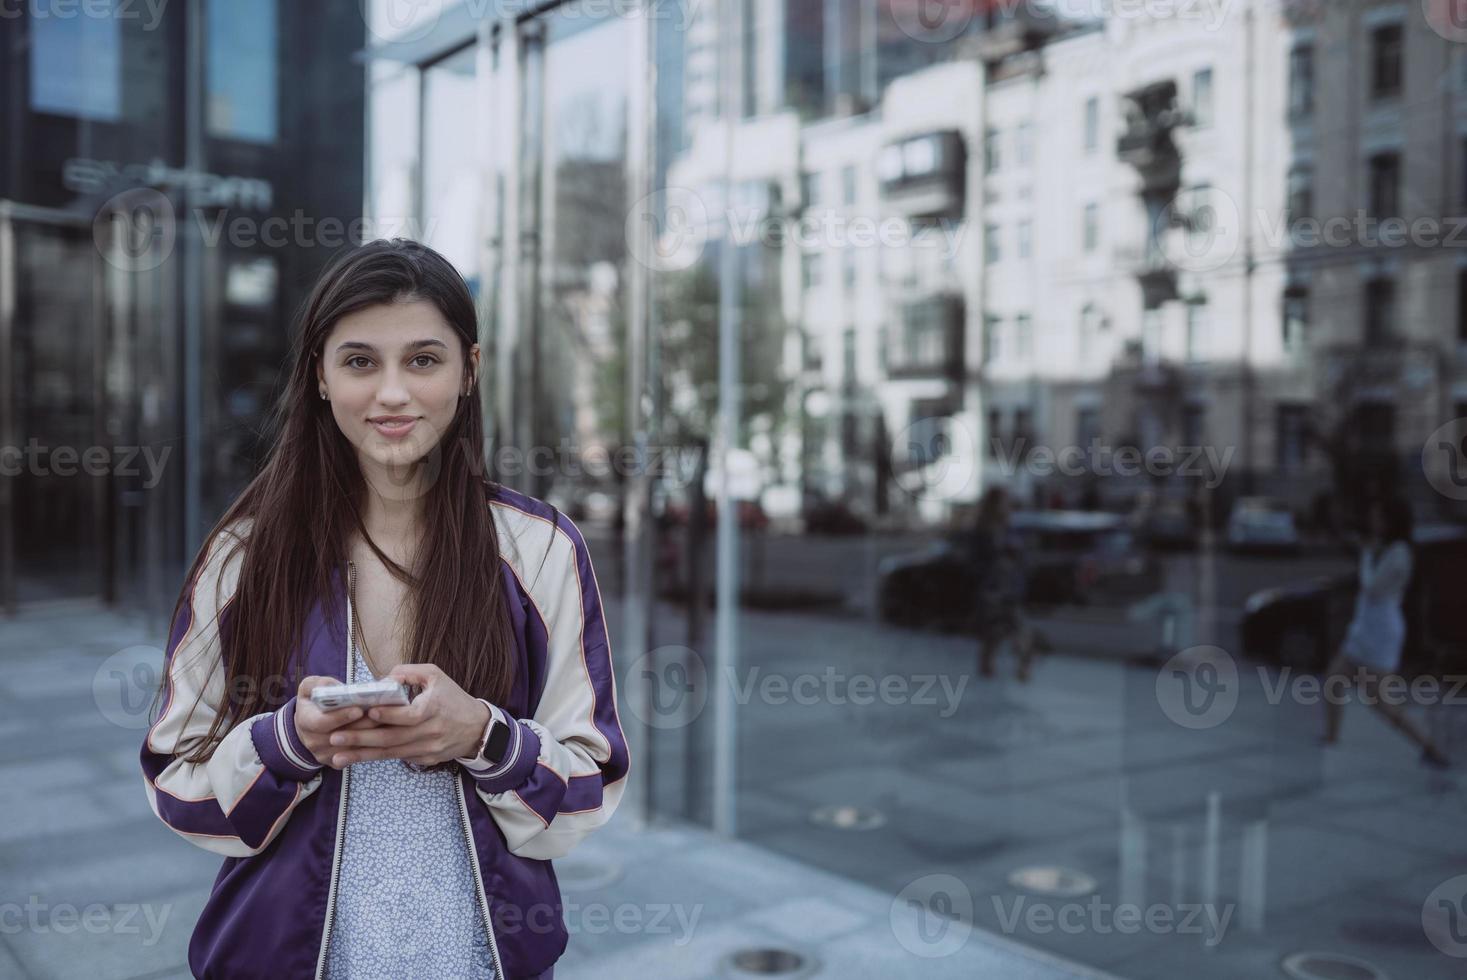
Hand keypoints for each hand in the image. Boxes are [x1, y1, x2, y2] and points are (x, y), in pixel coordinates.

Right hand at [293, 677, 378, 769]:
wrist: (310, 724)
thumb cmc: (314, 701)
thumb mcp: (310, 687)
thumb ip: (319, 684)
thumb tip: (335, 687)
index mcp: (305, 720)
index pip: (321, 722)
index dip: (340, 717)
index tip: (359, 709)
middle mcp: (312, 741)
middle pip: (340, 737)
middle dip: (362, 725)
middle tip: (383, 714)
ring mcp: (324, 754)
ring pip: (351, 749)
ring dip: (371, 736)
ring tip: (388, 722)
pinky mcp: (335, 762)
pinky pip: (355, 757)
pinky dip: (371, 747)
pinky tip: (385, 734)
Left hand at [324, 663, 490, 767]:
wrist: (477, 729)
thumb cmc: (453, 698)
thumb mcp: (436, 676)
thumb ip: (409, 672)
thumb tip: (383, 679)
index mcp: (434, 709)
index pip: (408, 715)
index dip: (387, 714)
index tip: (366, 711)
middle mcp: (430, 732)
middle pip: (392, 738)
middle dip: (361, 739)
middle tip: (335, 737)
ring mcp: (427, 749)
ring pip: (390, 753)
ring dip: (362, 755)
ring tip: (337, 755)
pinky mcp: (425, 761)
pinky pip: (398, 759)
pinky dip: (376, 758)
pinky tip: (356, 758)